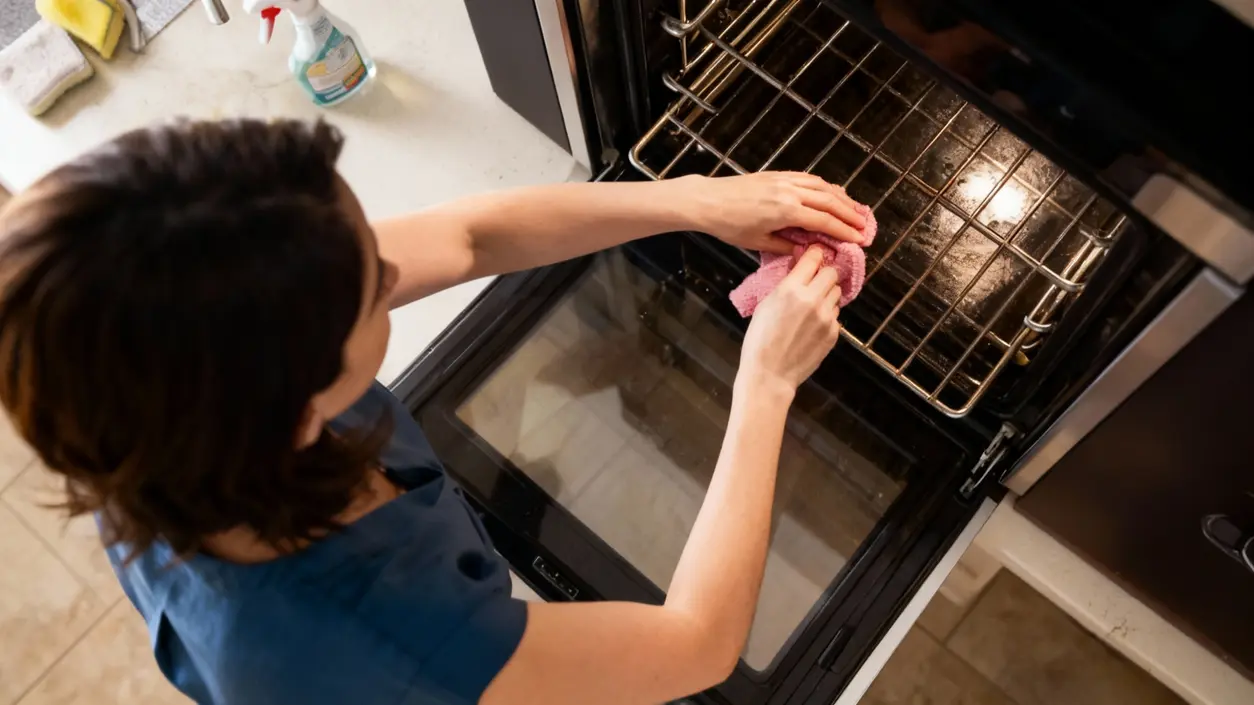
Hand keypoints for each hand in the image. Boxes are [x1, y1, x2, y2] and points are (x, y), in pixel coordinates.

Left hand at [675, 172, 867, 254]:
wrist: (708, 201)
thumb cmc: (729, 225)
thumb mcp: (758, 242)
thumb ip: (786, 246)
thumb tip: (808, 249)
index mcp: (786, 211)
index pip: (824, 221)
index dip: (844, 231)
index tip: (859, 240)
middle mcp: (790, 192)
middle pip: (829, 202)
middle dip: (849, 214)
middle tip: (865, 226)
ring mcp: (784, 180)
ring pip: (822, 187)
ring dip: (841, 198)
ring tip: (855, 209)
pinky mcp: (778, 175)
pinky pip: (809, 179)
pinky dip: (825, 186)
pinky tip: (832, 193)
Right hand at [738, 247, 842, 392]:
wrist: (770, 374)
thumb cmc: (760, 339)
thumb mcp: (766, 304)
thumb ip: (786, 284)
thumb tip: (799, 267)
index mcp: (791, 289)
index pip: (814, 258)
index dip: (815, 255)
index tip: (815, 256)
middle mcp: (813, 299)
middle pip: (832, 273)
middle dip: (824, 275)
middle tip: (814, 283)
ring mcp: (827, 317)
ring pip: (836, 293)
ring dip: (827, 295)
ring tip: (811, 308)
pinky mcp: (834, 332)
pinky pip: (835, 314)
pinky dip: (827, 316)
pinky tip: (812, 327)